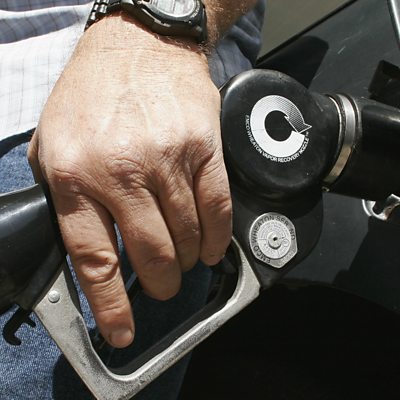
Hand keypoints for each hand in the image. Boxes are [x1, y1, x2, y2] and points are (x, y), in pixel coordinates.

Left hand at [28, 16, 231, 347]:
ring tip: (185, 263)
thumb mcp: (52, 144)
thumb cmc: (93, 93)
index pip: (95, 261)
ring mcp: (168, 160)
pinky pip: (218, 208)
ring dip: (188, 262)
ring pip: (188, 236)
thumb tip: (87, 247)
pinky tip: (212, 247)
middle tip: (162, 287)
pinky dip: (218, 239)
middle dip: (160, 284)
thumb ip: (65, 199)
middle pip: (152, 254)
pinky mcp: (204, 149)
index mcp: (76, 175)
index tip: (122, 329)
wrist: (139, 44)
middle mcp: (123, 171)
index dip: (111, 305)